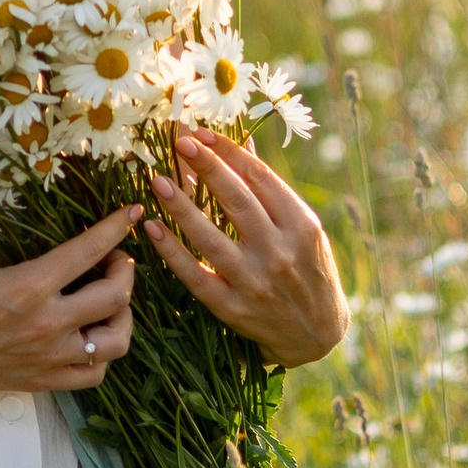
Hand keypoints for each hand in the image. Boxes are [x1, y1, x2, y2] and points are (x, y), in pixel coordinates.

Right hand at [0, 206, 138, 400]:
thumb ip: (20, 254)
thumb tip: (48, 247)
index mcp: (30, 285)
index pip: (89, 250)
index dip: (117, 227)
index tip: (132, 213)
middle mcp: (48, 323)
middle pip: (116, 296)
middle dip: (124, 270)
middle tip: (116, 261)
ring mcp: (50, 357)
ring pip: (116, 341)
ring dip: (123, 316)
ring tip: (112, 304)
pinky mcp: (46, 381)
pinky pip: (95, 374)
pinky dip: (102, 355)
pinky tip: (92, 338)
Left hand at [143, 126, 348, 367]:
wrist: (316, 334)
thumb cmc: (309, 271)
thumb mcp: (303, 228)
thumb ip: (271, 191)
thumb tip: (240, 146)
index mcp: (301, 226)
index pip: (260, 178)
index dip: (228, 152)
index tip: (201, 133)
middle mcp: (280, 252)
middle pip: (236, 201)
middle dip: (205, 168)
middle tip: (179, 143)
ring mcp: (255, 282)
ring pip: (211, 238)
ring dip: (181, 207)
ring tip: (157, 180)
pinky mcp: (233, 308)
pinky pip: (195, 276)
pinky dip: (172, 251)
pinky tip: (151, 227)